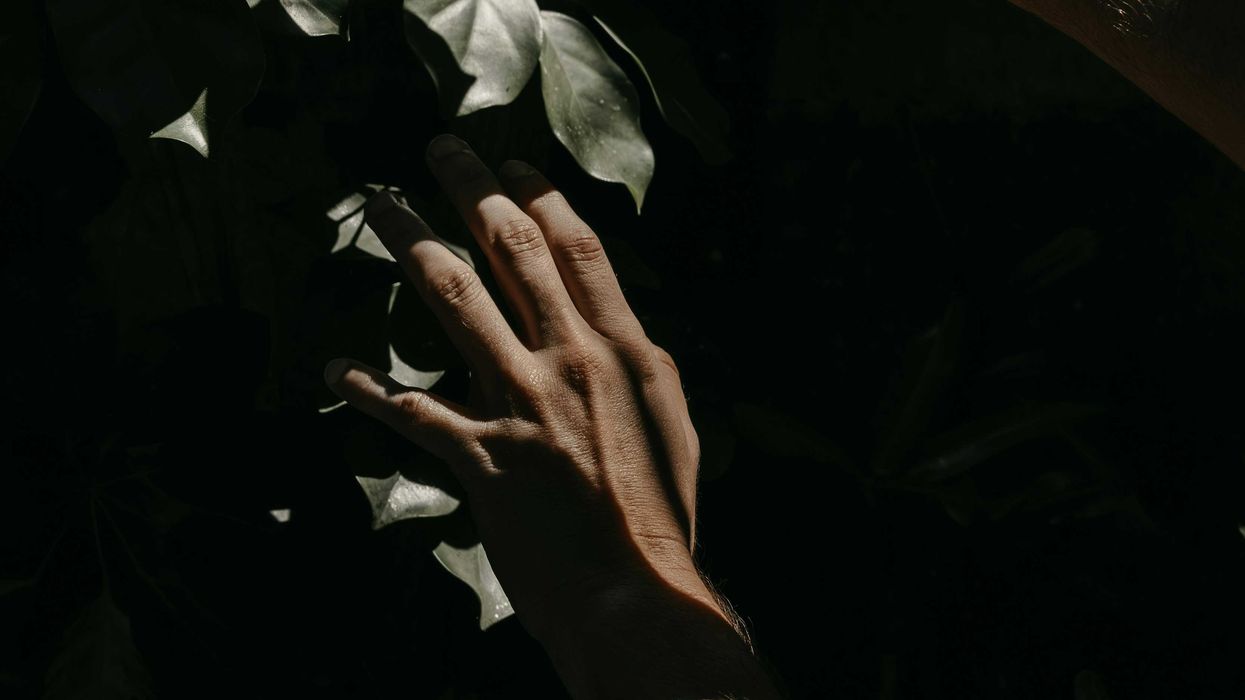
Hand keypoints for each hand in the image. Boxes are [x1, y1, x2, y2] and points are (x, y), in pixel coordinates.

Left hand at [323, 134, 716, 641]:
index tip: (510, 167)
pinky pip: (411, 411)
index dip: (541, 198)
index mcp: (622, 348)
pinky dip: (368, 390)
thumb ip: (640, 364)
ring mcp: (520, 404)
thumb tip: (619, 328)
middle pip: (513, 252)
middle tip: (441, 151)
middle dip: (473, 191)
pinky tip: (334, 370)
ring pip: (455, 301)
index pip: (578, 249)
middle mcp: (568, 360)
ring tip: (379, 207)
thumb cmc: (660, 509)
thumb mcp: (671, 419)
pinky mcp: (479, 456)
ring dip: (411, 245)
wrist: (636, 588)